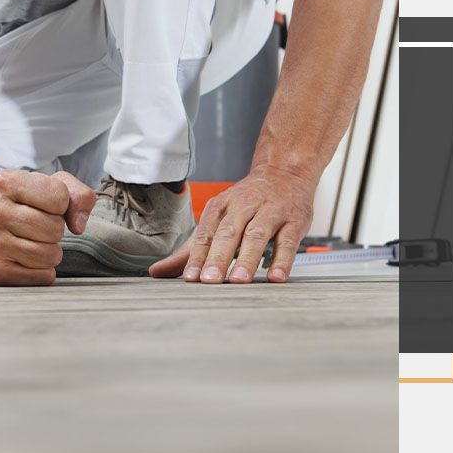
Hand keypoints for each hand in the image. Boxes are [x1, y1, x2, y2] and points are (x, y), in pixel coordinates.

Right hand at [0, 170, 95, 285]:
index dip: (62, 204)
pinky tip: (26, 259)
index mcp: (4, 182)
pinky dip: (43, 271)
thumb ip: (79, 196)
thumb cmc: (26, 206)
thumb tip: (78, 226)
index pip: (59, 197)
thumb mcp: (52, 186)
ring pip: (50, 255)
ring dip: (50, 252)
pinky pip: (43, 277)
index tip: (45, 205)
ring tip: (33, 242)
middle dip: (56, 229)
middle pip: (55, 228)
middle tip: (38, 227)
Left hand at [149, 164, 314, 283]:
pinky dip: (282, 260)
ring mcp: (270, 212)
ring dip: (247, 258)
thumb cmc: (248, 202)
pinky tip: (275, 277)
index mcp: (221, 207)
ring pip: (257, 235)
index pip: (206, 235)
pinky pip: (288, 241)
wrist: (285, 172)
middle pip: (228, 233)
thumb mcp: (217, 219)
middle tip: (210, 281)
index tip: (190, 278)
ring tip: (239, 281)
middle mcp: (244, 206)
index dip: (197, 257)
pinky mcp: (295, 220)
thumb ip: (191, 249)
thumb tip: (157, 272)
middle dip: (218, 257)